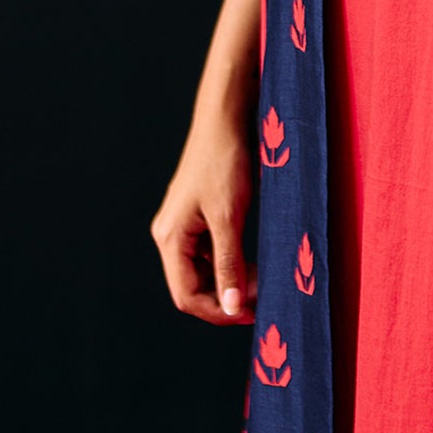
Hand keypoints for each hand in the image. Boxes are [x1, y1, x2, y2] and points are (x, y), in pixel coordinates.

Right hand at [151, 110, 257, 325]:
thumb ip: (229, 264)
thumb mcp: (229, 217)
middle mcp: (171, 234)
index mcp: (171, 237)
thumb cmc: (225, 162)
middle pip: (193, 286)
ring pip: (204, 271)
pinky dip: (232, 262)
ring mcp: (184, 226)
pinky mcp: (198, 217)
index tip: (251, 314)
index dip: (218, 312)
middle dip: (226, 297)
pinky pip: (211, 253)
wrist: (226, 119)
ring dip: (231, 281)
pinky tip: (254, 262)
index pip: (186, 296)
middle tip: (261, 296)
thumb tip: (230, 308)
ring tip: (261, 279)